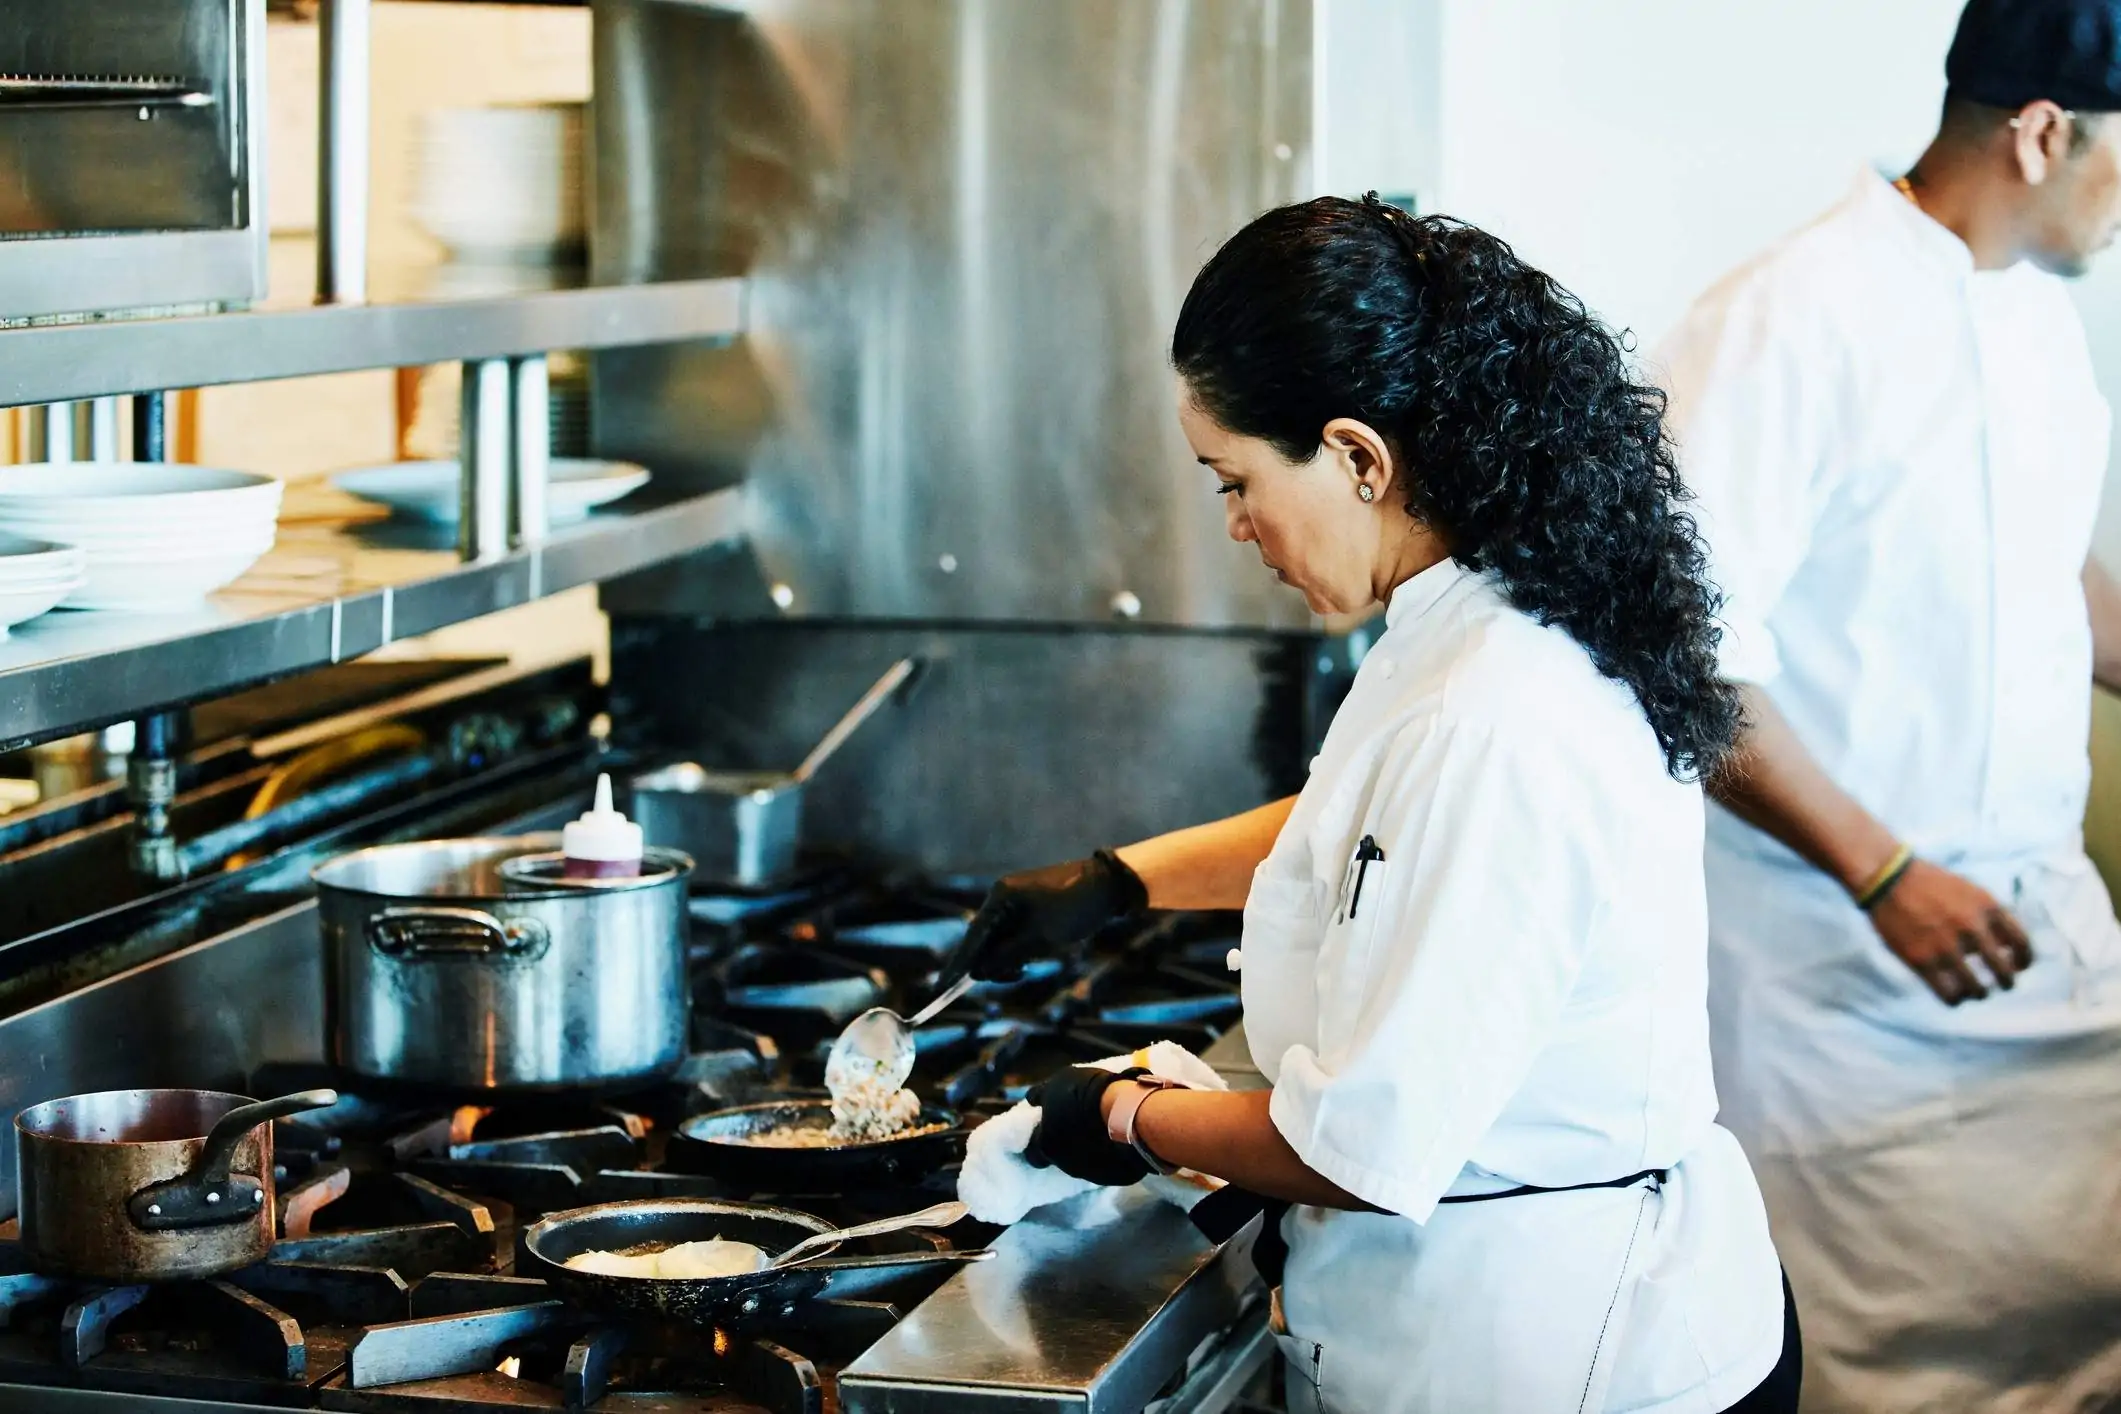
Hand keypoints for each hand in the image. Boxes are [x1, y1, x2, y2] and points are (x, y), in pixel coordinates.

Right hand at [940, 850, 1147, 983]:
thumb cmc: (1075, 908)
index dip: (958, 965)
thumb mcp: (1041, 938)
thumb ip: (1008, 955)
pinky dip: (1016, 951)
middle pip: (983, 939)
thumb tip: (978, 971)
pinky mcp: (1028, 907)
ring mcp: (1015, 901)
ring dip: (1005, 959)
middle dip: (990, 963)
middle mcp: (1002, 896)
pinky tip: (1026, 961)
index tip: (942, 988)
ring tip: (1023, 970)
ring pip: (998, 940)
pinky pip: (1012, 935)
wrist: (1109, 885)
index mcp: (1001, 896)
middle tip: (1013, 975)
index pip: (973, 937)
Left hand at [1024, 1066, 1148, 1185]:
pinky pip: (1107, 1166)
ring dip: (1086, 1150)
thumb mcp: (1057, 1084)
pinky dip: (1107, 1155)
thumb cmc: (1086, 1093)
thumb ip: (1042, 1096)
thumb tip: (1032, 1100)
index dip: (1037, 1142)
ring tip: (1097, 1132)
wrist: (1125, 1109)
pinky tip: (1114, 1140)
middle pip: (1059, 1160)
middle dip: (1063, 1148)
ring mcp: (1091, 1172)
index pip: (1032, 1154)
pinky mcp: (1114, 1177)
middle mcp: (1065, 1164)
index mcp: (1047, 1145)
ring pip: (1083, 1164)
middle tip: (1072, 1130)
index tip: (1044, 1130)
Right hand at [1867, 859, 2032, 1004]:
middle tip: (2001, 984)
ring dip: (1979, 993)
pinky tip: (1953, 995)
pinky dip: (1955, 999)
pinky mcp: (1922, 960)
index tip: (2019, 966)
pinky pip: (1948, 993)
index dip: (2024, 960)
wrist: (1888, 877)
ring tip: (1975, 992)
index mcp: (1988, 908)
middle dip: (2006, 982)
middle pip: (2003, 970)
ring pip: (1976, 988)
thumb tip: (2006, 947)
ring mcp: (1946, 946)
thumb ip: (1990, 916)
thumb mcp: (1970, 890)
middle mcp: (1972, 929)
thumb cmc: (1930, 882)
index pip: (2021, 944)